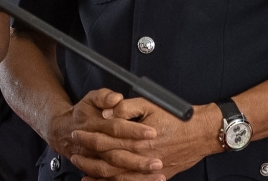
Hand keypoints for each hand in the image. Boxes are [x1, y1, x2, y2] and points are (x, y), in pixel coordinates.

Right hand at [47, 89, 159, 179]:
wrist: (61, 132)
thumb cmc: (82, 114)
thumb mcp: (90, 99)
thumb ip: (104, 96)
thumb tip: (116, 98)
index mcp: (93, 124)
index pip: (115, 128)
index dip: (133, 130)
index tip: (152, 132)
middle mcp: (92, 144)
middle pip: (115, 153)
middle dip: (137, 158)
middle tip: (158, 160)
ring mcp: (92, 159)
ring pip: (112, 170)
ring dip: (134, 173)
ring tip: (156, 174)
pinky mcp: (94, 169)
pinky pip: (109, 179)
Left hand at [71, 100, 219, 180]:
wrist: (203, 133)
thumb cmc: (177, 117)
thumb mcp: (148, 104)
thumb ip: (124, 109)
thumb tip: (105, 113)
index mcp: (137, 139)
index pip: (106, 140)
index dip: (89, 137)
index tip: (76, 133)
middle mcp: (142, 157)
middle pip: (108, 161)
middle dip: (88, 157)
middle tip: (74, 153)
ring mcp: (150, 170)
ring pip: (118, 177)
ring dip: (98, 175)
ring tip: (83, 172)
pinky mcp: (159, 177)